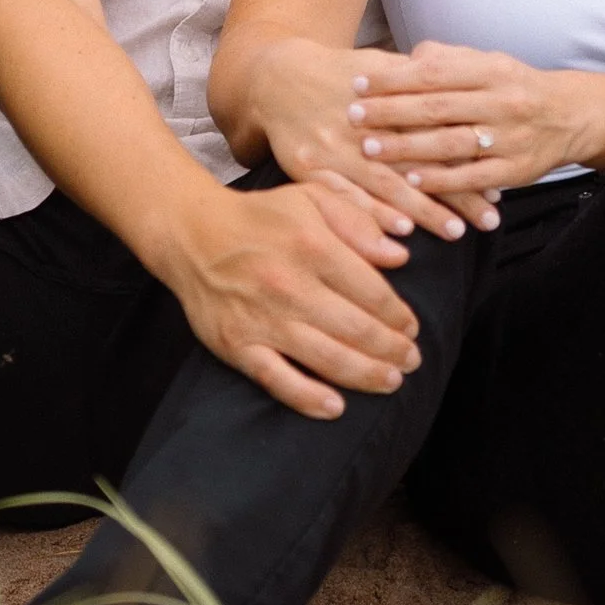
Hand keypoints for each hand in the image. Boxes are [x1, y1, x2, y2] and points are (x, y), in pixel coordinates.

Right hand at [158, 178, 426, 421]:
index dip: (399, 316)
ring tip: (391, 381)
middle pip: (357, 329)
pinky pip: (277, 379)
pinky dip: (308, 397)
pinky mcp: (237, 345)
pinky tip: (336, 406)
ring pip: (327, 358)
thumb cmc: (261, 217)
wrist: (192, 234)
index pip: (372, 292)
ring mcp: (261, 319)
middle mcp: (289, 284)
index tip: (411, 327)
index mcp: (312, 245)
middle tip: (411, 360)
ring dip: (367, 375)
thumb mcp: (313, 198)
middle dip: (393, 350)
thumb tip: (399, 256)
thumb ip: (359, 221)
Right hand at [234, 36, 500, 236]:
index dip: (468, 159)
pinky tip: (400, 233)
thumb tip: (466, 88)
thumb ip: (419, 81)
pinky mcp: (309, 167)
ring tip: (456, 232)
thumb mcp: (379, 67)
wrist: (277, 79)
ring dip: (423, 211)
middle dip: (456, 193)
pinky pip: (345, 197)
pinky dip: (373, 215)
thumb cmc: (338, 74)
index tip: (497, 184)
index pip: (437, 134)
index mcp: (386, 100)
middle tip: (489, 219)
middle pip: (417, 162)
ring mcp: (334, 148)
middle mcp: (362, 126)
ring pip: (386, 184)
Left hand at [345, 42, 592, 194]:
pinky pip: (474, 177)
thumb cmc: (515, 87)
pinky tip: (412, 181)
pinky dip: (442, 180)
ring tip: (370, 149)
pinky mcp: (516, 170)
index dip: (394, 78)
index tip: (358, 83)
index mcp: (491, 70)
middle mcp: (502, 101)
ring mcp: (510, 138)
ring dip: (408, 148)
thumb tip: (406, 58)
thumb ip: (448, 59)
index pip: (435, 72)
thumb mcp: (489, 62)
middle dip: (391, 112)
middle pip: (438, 107)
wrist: (571, 116)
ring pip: (452, 143)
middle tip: (352, 116)